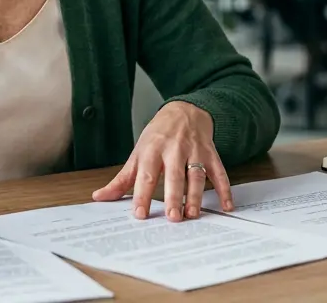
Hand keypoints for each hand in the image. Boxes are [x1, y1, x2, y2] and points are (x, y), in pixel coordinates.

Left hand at [92, 101, 233, 220]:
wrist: (184, 110)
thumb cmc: (158, 135)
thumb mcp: (138, 153)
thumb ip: (122, 178)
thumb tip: (100, 197)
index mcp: (152, 150)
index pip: (146, 175)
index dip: (142, 195)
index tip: (140, 214)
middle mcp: (174, 149)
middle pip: (174, 175)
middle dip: (173, 196)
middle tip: (172, 217)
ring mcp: (194, 151)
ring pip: (196, 174)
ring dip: (195, 195)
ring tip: (193, 214)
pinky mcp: (211, 153)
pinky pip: (219, 172)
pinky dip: (225, 189)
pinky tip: (226, 206)